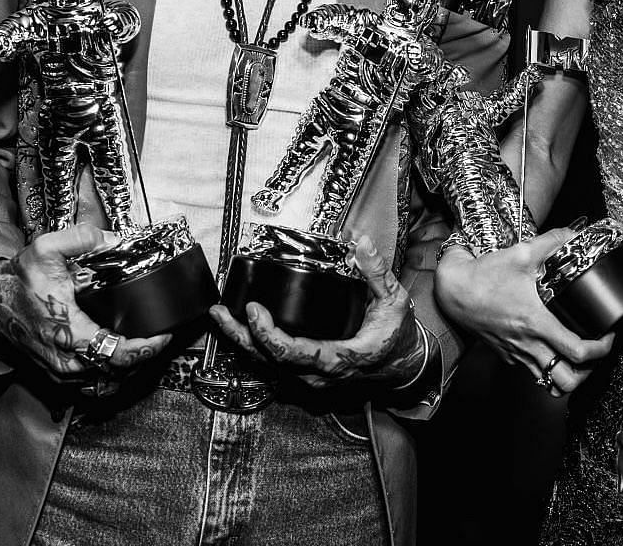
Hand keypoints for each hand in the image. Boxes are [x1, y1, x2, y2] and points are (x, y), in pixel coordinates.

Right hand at [0, 225, 176, 380]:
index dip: (146, 348)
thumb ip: (81, 239)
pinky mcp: (55, 374)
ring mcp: (59, 371)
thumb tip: (112, 240)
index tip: (162, 336)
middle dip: (142, 357)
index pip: (117, 354)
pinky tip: (119, 358)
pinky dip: (109, 374)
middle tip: (158, 339)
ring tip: (143, 348)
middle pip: (117, 372)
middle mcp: (65, 359)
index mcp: (68, 332)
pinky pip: (90, 383)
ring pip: (105, 382)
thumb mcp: (45, 248)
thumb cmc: (17, 280)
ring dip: (127, 368)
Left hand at [209, 234, 423, 388]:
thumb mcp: (394, 302)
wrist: (402, 365)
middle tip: (221, 312)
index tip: (253, 309)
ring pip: (266, 366)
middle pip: (268, 361)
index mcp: (339, 358)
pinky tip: (237, 328)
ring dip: (240, 342)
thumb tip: (360, 243)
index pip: (295, 354)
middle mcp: (319, 374)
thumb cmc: (396, 336)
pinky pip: (271, 365)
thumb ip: (377, 272)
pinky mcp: (304, 376)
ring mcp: (309, 379)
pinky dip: (251, 346)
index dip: (269, 335)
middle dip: (240, 336)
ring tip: (220, 316)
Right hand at [434, 227, 613, 395]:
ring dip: (568, 377)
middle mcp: (528, 345)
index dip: (601, 349)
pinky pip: (531, 372)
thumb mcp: (520, 253)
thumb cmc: (484, 276)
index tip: (609, 337)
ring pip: (549, 384)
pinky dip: (546, 368)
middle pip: (568, 381)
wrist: (452, 292)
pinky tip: (550, 350)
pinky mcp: (506, 355)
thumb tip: (574, 233)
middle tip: (596, 353)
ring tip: (577, 361)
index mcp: (536, 323)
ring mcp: (516, 354)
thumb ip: (551, 242)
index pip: (578, 352)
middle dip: (589, 373)